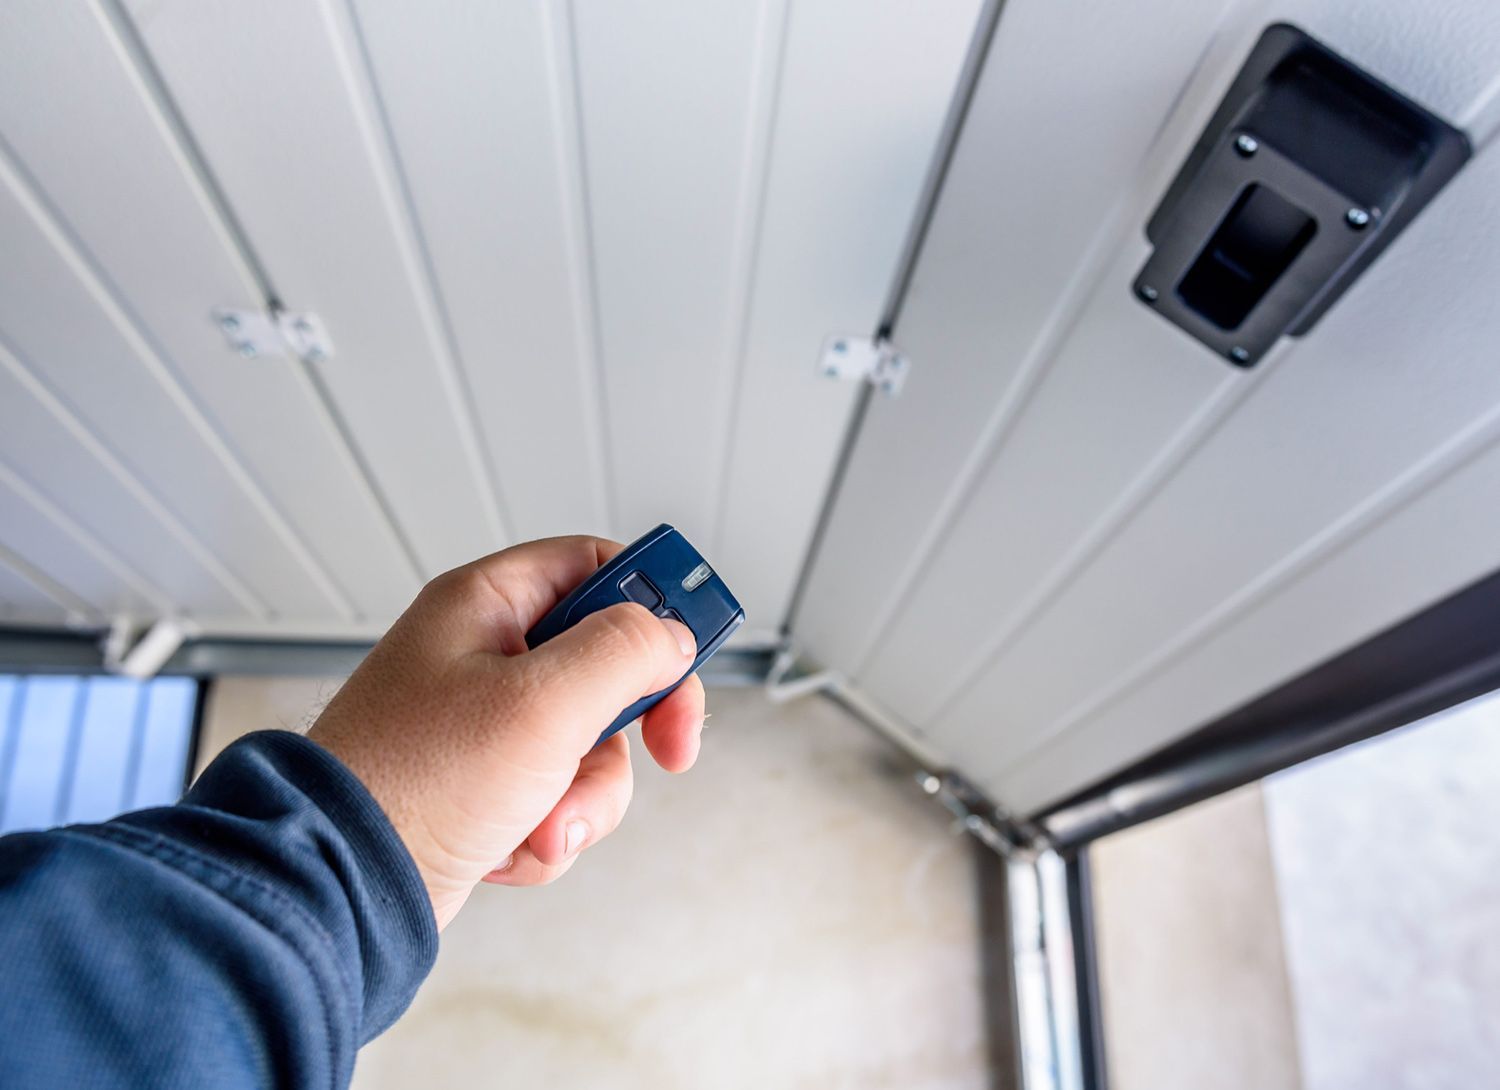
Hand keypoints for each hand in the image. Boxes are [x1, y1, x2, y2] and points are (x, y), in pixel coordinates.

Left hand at [307, 536, 704, 928]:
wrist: (341, 887)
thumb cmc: (414, 783)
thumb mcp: (542, 702)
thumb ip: (624, 652)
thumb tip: (671, 636)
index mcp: (486, 606)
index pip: (594, 566)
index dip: (653, 600)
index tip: (694, 644)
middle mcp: (484, 656)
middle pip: (607, 665)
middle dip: (629, 727)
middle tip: (667, 748)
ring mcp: (485, 726)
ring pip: (591, 744)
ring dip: (584, 796)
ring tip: (542, 822)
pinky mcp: (486, 787)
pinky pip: (559, 796)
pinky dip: (548, 830)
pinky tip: (511, 847)